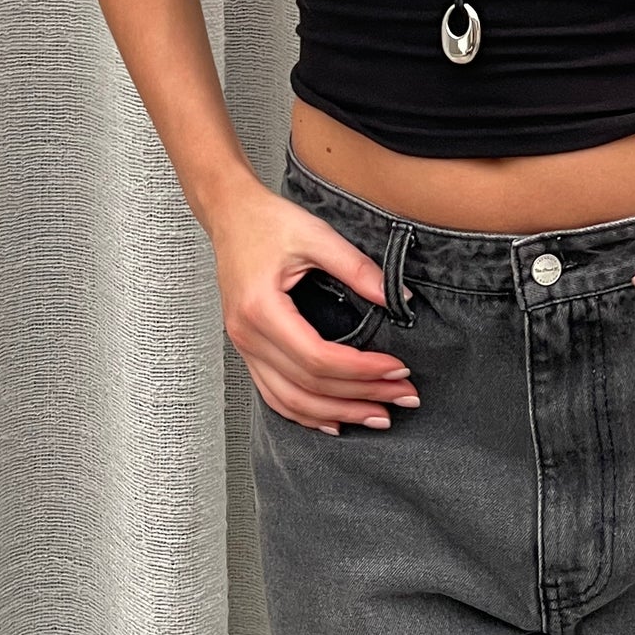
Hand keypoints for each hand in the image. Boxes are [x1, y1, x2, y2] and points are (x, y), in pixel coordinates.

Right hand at [215, 180, 420, 434]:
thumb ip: (358, 268)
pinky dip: (305, 414)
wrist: (230, 214)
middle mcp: (247, 336)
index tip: (399, 368)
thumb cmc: (267, 221)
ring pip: (290, 401)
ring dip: (337, 414)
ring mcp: (243, 346)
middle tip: (404, 398)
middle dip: (360, 397)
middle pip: (308, 387)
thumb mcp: (317, 236)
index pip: (318, 358)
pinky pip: (274, 394)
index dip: (362, 370)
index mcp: (261, 309)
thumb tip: (399, 300)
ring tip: (378, 416)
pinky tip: (334, 420)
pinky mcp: (247, 348)